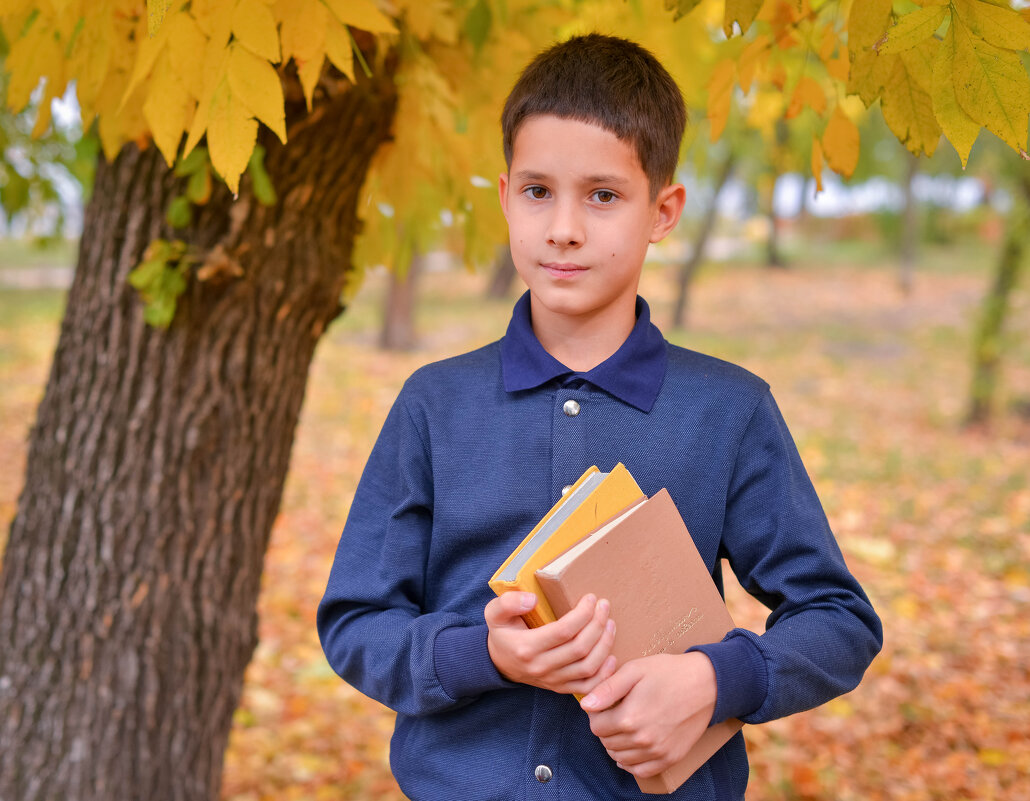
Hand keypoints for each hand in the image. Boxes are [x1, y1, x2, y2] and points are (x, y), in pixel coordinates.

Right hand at [485, 591, 617, 695]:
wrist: (499, 663)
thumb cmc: (502, 633)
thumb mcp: (494, 613)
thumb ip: (508, 603)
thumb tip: (532, 600)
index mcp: (526, 647)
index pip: (563, 631)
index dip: (582, 614)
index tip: (591, 598)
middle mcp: (541, 667)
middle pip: (580, 648)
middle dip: (598, 624)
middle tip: (604, 606)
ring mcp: (552, 681)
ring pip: (588, 667)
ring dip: (605, 644)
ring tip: (610, 623)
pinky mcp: (561, 688)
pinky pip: (588, 686)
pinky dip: (604, 673)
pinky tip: (612, 655)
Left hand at [579, 652, 716, 778]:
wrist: (707, 683)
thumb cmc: (668, 672)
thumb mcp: (634, 670)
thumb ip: (607, 688)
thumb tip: (586, 706)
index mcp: (630, 718)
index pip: (596, 726)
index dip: (596, 714)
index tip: (606, 703)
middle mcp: (642, 740)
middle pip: (607, 742)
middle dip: (606, 727)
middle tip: (616, 711)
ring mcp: (657, 752)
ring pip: (620, 757)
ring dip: (617, 743)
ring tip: (625, 725)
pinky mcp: (670, 758)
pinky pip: (640, 770)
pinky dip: (631, 761)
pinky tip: (633, 745)